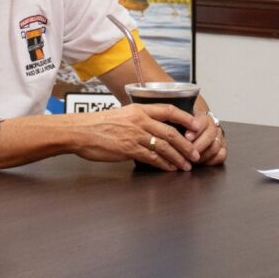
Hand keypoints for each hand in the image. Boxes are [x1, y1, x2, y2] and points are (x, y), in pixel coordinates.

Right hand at [71, 103, 200, 171]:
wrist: (81, 131)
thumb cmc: (99, 124)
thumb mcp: (122, 115)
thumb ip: (139, 120)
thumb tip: (152, 129)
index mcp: (139, 109)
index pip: (169, 110)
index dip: (185, 118)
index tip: (197, 125)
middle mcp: (140, 121)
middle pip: (170, 132)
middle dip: (186, 144)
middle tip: (196, 154)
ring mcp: (135, 135)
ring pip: (163, 146)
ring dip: (178, 157)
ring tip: (186, 165)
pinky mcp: (129, 149)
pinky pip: (151, 157)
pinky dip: (163, 164)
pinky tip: (170, 168)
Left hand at [184, 113, 226, 165]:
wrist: (194, 133)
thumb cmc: (186, 129)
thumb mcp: (181, 124)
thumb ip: (180, 125)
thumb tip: (173, 130)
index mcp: (204, 119)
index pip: (203, 122)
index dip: (196, 131)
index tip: (187, 137)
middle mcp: (214, 128)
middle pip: (210, 135)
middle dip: (198, 145)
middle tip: (188, 151)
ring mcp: (219, 139)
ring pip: (215, 146)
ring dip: (203, 154)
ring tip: (192, 158)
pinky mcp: (222, 149)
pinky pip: (221, 155)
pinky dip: (212, 160)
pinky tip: (202, 162)